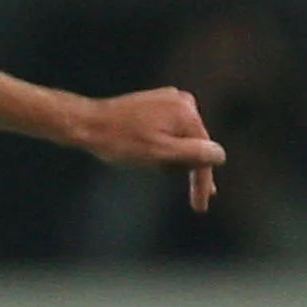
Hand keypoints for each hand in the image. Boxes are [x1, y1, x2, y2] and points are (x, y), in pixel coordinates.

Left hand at [75, 87, 225, 211]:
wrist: (87, 123)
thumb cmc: (119, 141)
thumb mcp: (158, 154)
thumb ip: (192, 155)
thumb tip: (220, 156)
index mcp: (186, 112)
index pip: (204, 153)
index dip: (202, 182)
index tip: (200, 206)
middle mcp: (183, 101)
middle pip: (194, 144)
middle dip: (189, 169)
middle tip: (197, 199)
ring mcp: (169, 100)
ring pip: (181, 139)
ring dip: (174, 158)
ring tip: (153, 168)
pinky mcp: (155, 103)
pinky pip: (169, 130)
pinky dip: (165, 146)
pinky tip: (151, 158)